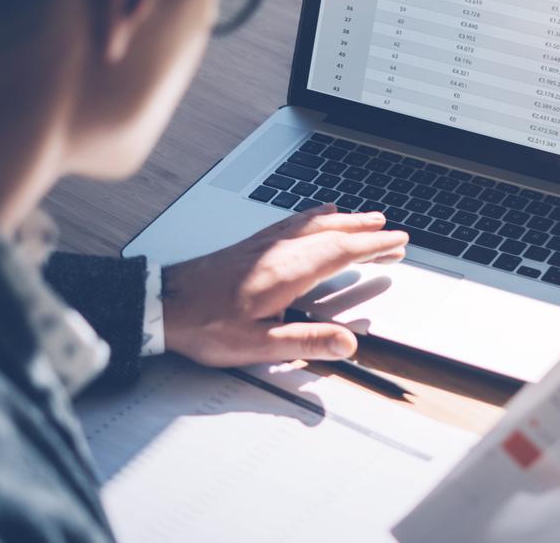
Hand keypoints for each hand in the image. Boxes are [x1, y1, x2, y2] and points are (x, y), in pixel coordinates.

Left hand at [161, 204, 407, 365]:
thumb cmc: (204, 324)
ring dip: (344, 220)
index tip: (397, 242)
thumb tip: (346, 343)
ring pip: (313, 224)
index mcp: (287, 272)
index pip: (342, 251)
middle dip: (365, 230)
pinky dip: (314, 216)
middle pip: (332, 232)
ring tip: (365, 218)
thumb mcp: (257, 345)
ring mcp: (265, 244)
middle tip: (391, 232)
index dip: (374, 246)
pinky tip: (316, 214)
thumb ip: (304, 342)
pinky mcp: (251, 245)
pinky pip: (292, 222)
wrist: (162, 303)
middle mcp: (279, 251)